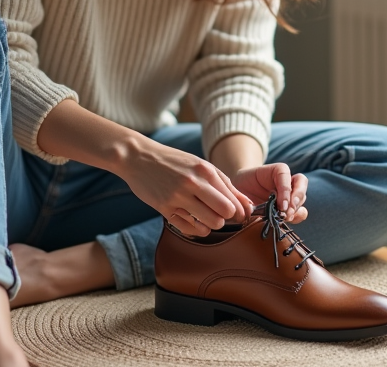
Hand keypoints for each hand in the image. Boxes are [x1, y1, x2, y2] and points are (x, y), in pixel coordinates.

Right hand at [119, 138, 253, 236]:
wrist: (138, 157)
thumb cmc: (174, 162)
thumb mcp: (200, 166)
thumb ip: (225, 184)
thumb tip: (248, 205)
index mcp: (206, 170)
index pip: (233, 201)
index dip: (239, 212)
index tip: (236, 214)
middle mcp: (193, 183)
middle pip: (225, 213)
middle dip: (226, 218)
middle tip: (219, 215)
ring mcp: (178, 197)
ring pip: (210, 224)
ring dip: (211, 225)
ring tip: (205, 217)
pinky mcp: (164, 208)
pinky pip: (189, 229)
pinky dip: (195, 229)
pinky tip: (192, 220)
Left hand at [230, 163, 307, 223]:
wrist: (239, 195)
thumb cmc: (240, 186)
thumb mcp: (241, 184)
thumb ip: (247, 194)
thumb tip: (253, 208)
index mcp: (275, 171)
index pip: (285, 174)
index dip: (285, 189)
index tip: (281, 205)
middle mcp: (285, 181)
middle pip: (301, 183)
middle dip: (296, 198)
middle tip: (286, 211)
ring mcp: (289, 194)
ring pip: (302, 198)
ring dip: (296, 209)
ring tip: (285, 217)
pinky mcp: (288, 208)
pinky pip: (299, 212)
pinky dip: (296, 217)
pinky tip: (287, 221)